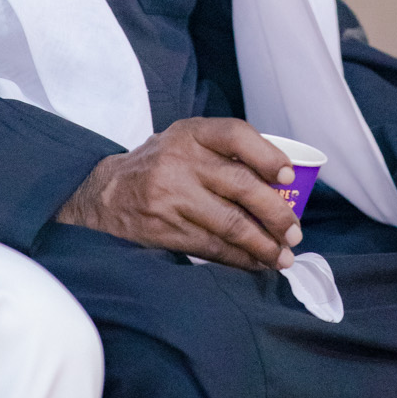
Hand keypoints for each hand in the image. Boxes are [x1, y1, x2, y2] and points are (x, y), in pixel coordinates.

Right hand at [56, 118, 303, 271]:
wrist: (102, 195)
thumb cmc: (158, 167)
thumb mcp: (184, 143)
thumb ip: (223, 154)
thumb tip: (281, 184)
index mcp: (189, 133)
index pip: (236, 135)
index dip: (268, 156)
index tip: (289, 177)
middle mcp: (180, 161)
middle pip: (242, 186)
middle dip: (277, 214)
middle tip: (294, 233)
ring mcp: (172, 196)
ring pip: (232, 224)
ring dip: (264, 245)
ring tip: (282, 257)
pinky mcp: (166, 229)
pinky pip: (213, 247)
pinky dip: (240, 259)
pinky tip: (256, 263)